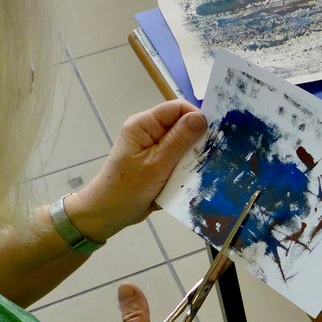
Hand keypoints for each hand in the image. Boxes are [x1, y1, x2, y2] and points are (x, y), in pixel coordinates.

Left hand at [64, 101, 207, 243]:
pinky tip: (194, 176)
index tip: (213, 136)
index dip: (197, 117)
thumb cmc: (128, 188)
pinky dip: (187, 166)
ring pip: (183, 143)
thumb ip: (179, 140)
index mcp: (143, 125)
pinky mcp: (158, 162)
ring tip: (205, 168)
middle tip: (213, 155)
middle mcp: (149, 131)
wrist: (109, 213)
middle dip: (197, 138)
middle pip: (182, 124)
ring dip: (193, 155)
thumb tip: (201, 117)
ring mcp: (154, 147)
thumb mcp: (157, 164)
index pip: (177, 108)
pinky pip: (179, 157)